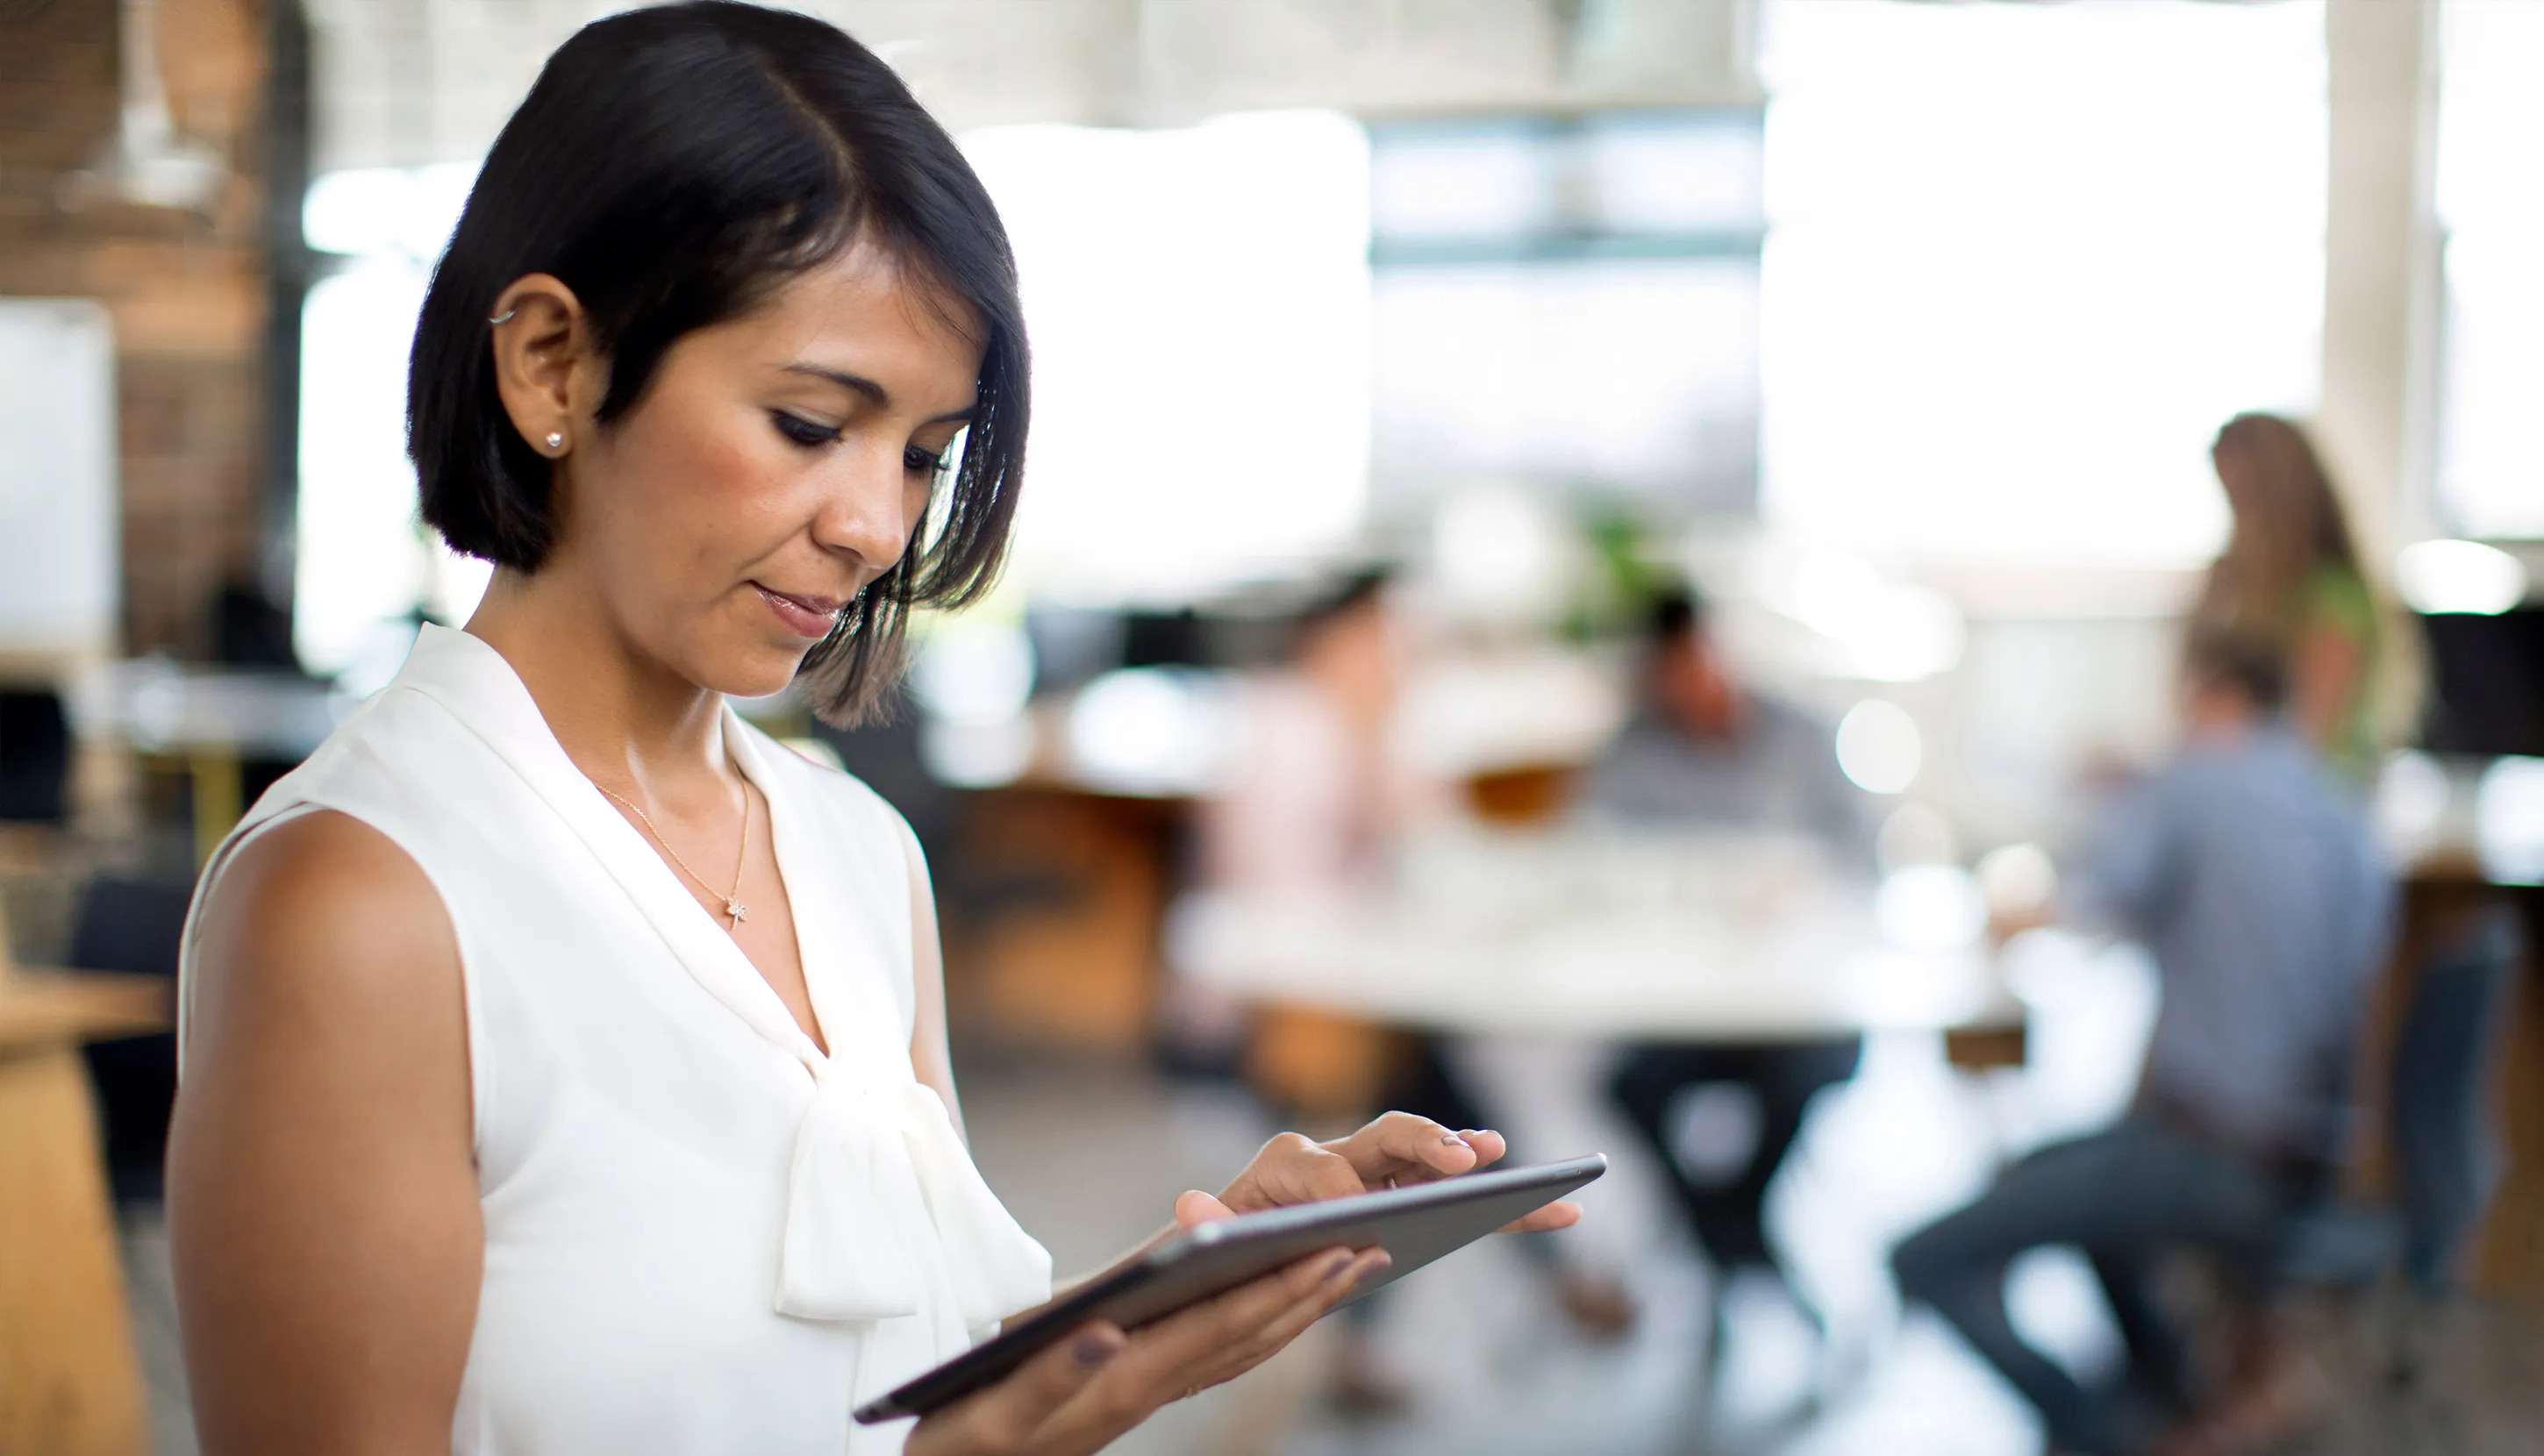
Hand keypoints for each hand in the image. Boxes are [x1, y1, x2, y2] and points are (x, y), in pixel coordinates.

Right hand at [907, 1244, 1390, 1455]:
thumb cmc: (961, 1440)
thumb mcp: (996, 1409)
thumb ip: (1052, 1370)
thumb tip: (1109, 1328)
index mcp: (1123, 1382)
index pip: (1220, 1327)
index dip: (1280, 1287)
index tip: (1335, 1248)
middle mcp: (1144, 1392)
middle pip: (1246, 1339)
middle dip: (1311, 1293)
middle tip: (1373, 1247)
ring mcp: (1140, 1399)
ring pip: (1237, 1352)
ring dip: (1296, 1309)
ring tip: (1344, 1267)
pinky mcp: (1126, 1399)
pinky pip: (1210, 1359)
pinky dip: (1252, 1326)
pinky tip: (1269, 1306)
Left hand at [1176, 1112, 1581, 1235]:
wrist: (1231, 1263)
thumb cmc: (1217, 1255)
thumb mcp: (1197, 1244)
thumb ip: (1199, 1224)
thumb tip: (1191, 1203)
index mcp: (1284, 1163)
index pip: (1320, 1166)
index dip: (1339, 1187)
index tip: (1356, 1213)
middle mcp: (1337, 1157)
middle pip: (1386, 1136)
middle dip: (1423, 1143)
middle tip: (1458, 1159)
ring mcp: (1379, 1177)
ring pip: (1433, 1160)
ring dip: (1470, 1157)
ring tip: (1506, 1158)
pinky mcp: (1408, 1204)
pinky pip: (1463, 1204)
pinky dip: (1506, 1207)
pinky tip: (1560, 1210)